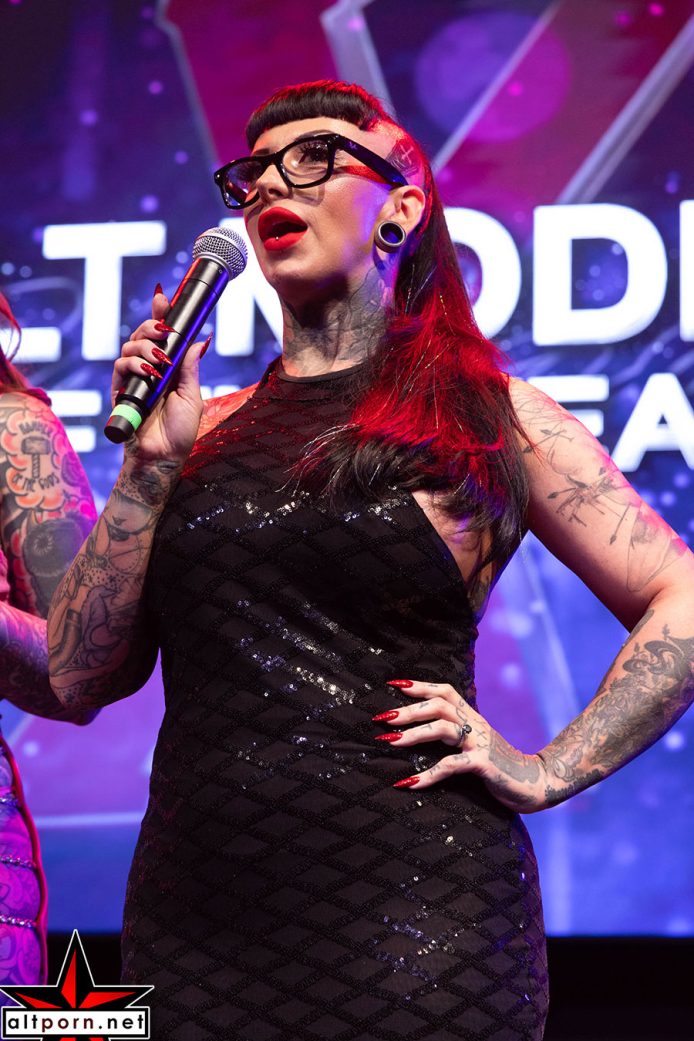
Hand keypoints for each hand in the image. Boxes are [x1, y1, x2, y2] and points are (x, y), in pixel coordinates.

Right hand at [111, 287, 208, 467]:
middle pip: (141, 335)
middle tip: (165, 331)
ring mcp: (132, 380)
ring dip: (145, 348)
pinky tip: (148, 372)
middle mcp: (148, 371)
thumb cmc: (180, 431)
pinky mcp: (120, 391)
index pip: (160, 336)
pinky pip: (120, 367)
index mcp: (166, 369)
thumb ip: (190, 367)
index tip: (164, 298)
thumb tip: (199, 339)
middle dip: (151, 326)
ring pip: (129, 347)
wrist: (164, 457)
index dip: (159, 316)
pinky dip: (133, 364)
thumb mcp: (192, 395)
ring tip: (160, 362)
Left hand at [375, 680, 549, 812]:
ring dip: (413, 734)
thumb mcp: (477, 743)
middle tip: (381, 718)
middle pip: (438, 705)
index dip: (420, 685)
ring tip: (389, 742)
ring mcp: (480, 743)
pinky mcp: (484, 764)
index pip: (445, 691)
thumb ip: (457, 734)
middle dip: (408, 710)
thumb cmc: (500, 765)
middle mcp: (475, 724)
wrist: (536, 783)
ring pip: (443, 728)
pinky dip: (428, 774)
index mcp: (472, 717)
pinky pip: (452, 765)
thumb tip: (425, 730)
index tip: (393, 684)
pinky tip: (409, 783)